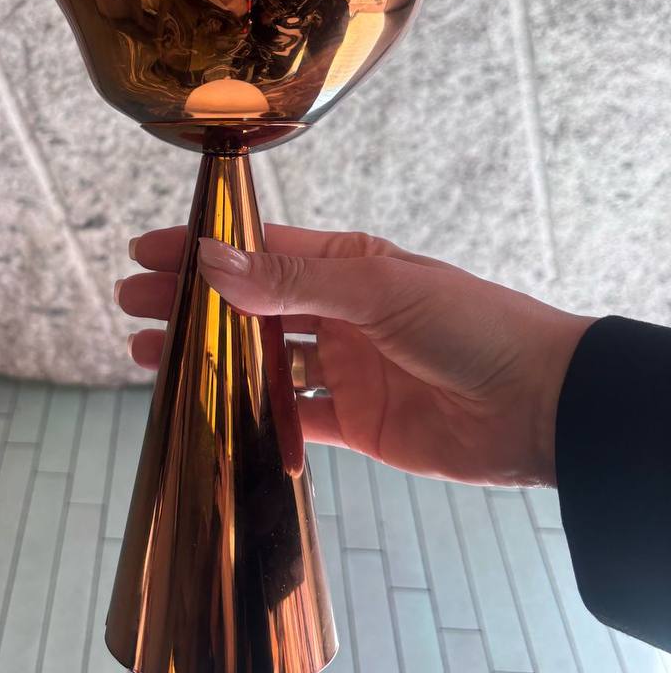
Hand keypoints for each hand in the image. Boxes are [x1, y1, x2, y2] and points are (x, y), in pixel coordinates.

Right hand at [117, 226, 595, 487]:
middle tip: (131, 304)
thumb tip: (211, 261)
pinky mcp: (354, 422)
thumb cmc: (471, 326)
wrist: (541, 408)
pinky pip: (289, 419)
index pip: (259, 252)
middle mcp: (340, 313)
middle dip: (190, 303)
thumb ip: (292, 284)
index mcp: (347, 266)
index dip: (203, 250)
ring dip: (207, 359)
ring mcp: (345, 368)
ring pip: (259, 362)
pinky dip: (250, 418)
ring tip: (148, 357)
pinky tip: (206, 415)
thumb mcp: (378, 292)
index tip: (148, 250)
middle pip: (248, 306)